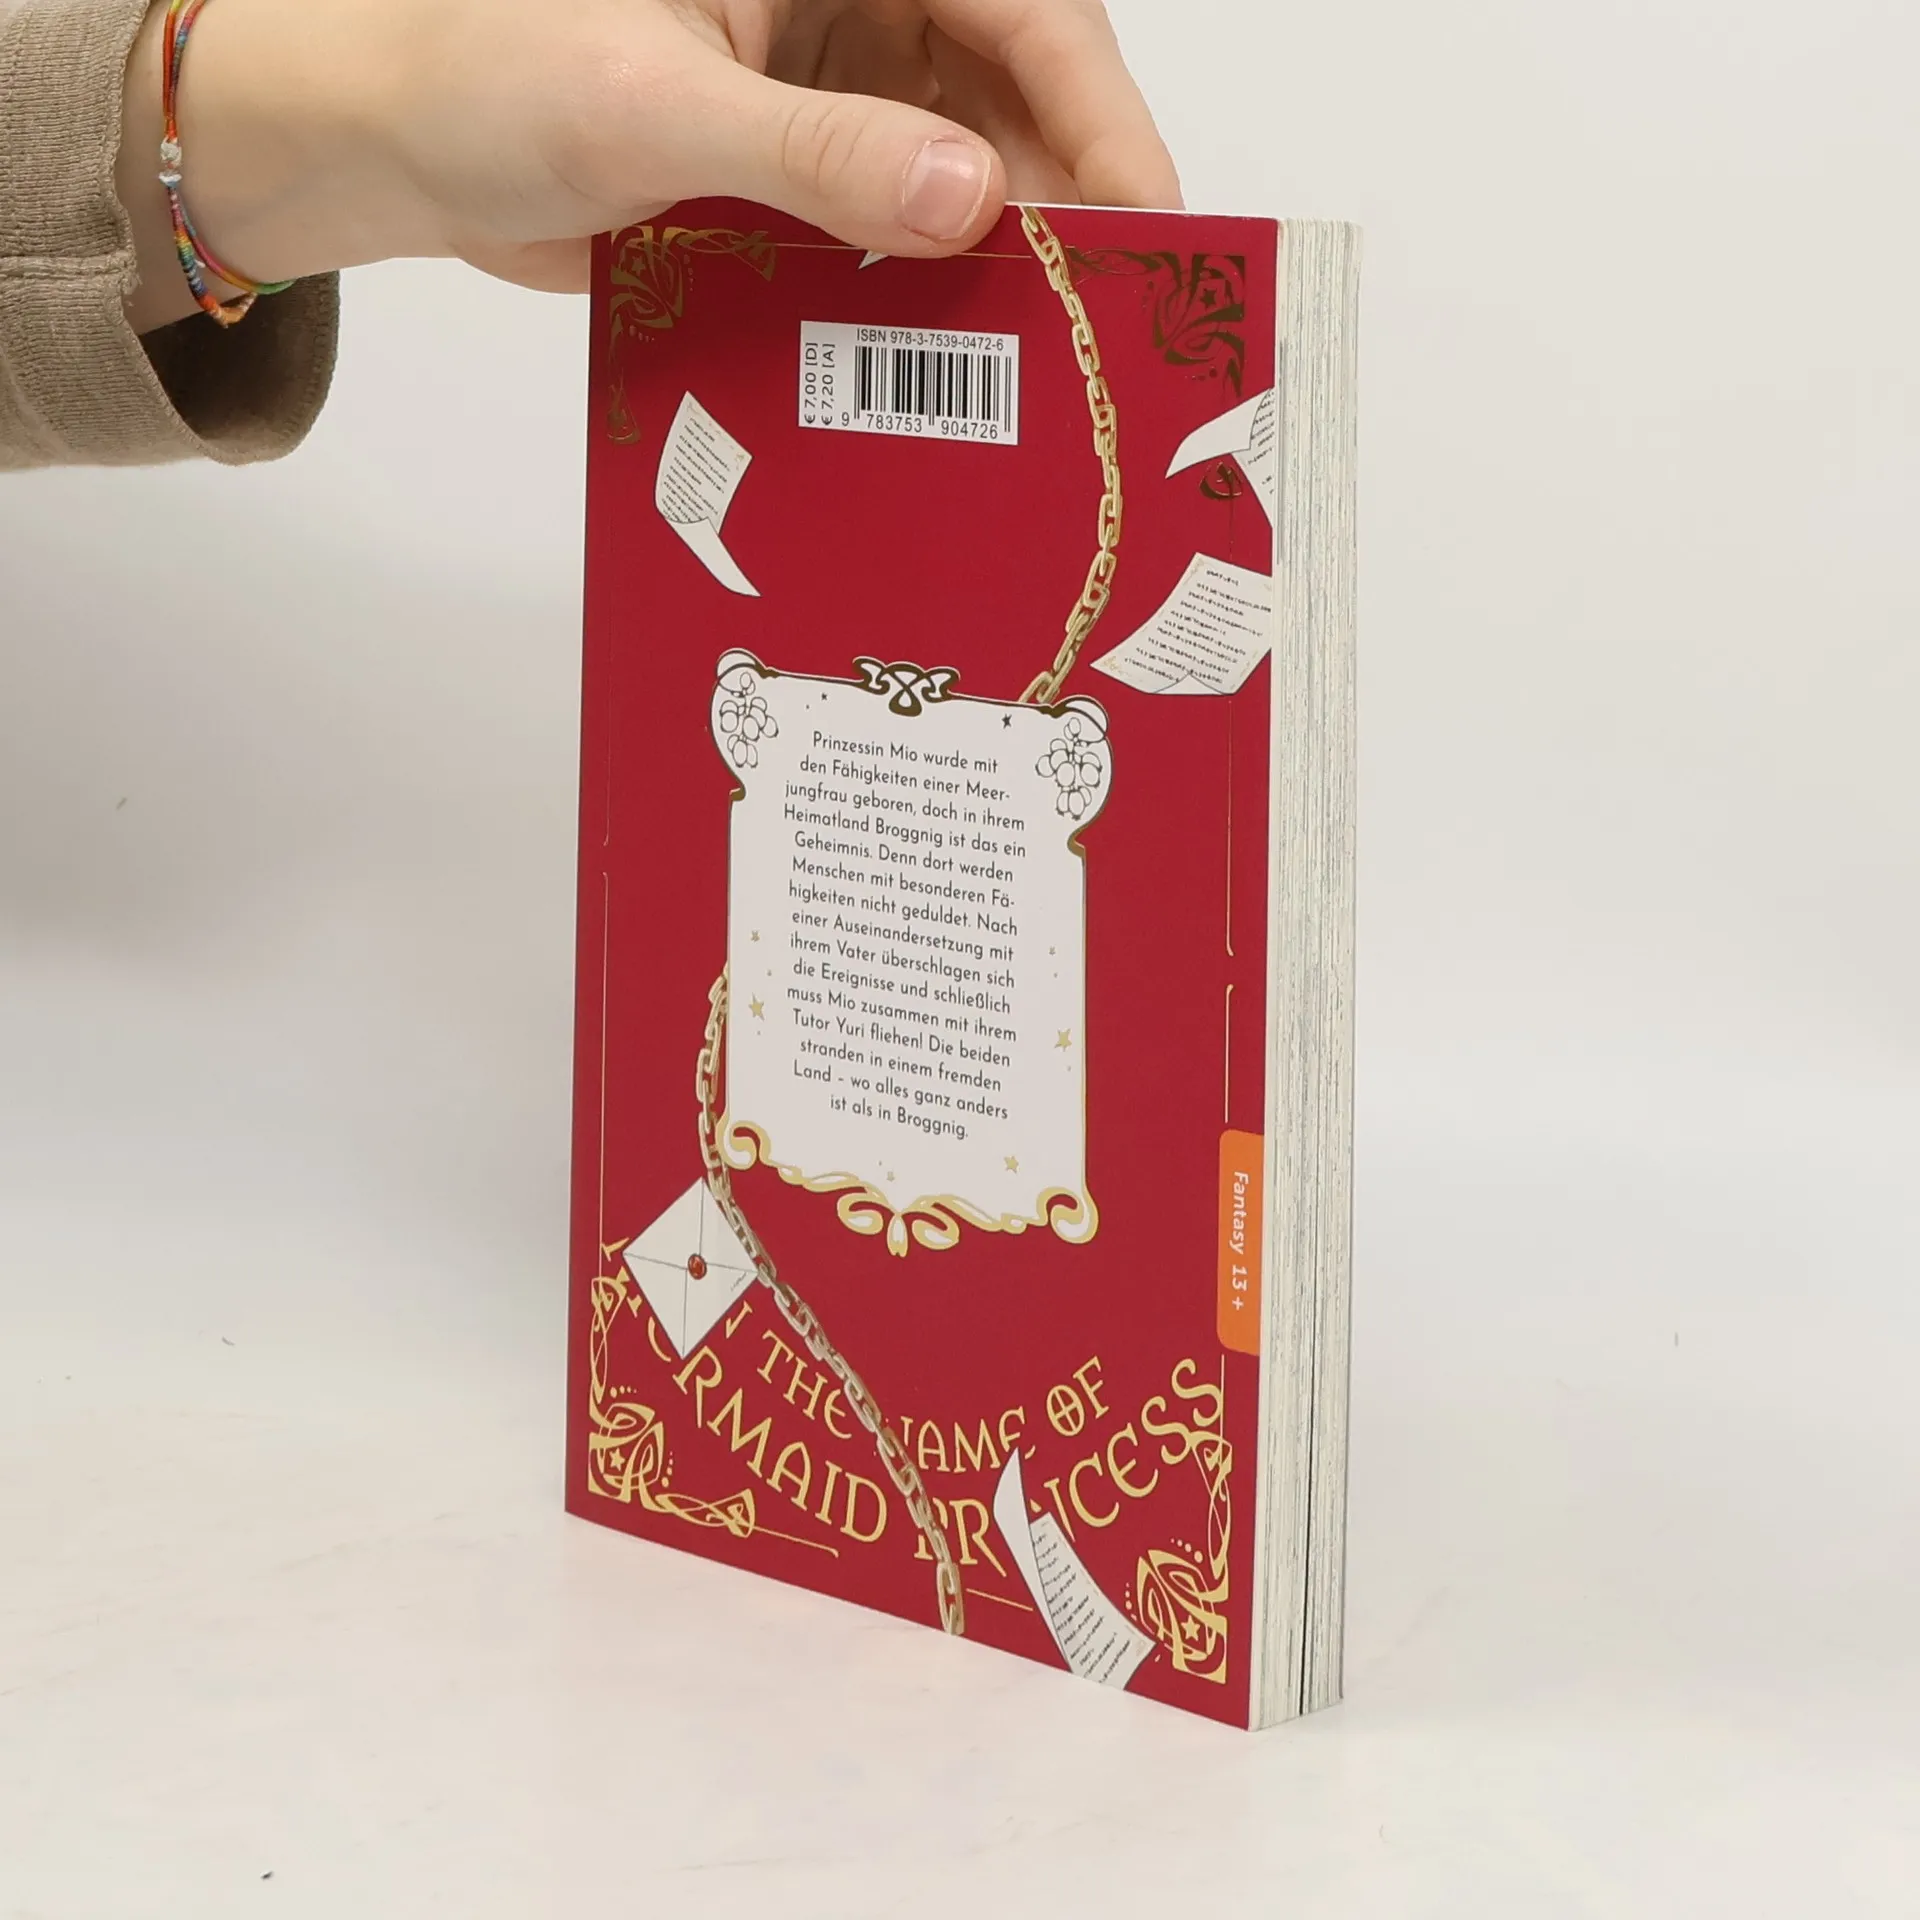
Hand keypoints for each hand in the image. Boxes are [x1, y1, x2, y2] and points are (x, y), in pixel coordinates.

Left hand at [118, 0, 1179, 329]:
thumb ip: (815, 153)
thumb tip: (966, 202)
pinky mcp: (797, 171)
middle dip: (1059, 198)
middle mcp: (846, 2)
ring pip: (961, 168)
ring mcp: (825, 89)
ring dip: (995, 260)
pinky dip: (921, 291)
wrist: (390, 146)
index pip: (1019, 2)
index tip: (1143, 220)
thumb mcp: (655, 108)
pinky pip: (893, 229)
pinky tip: (943, 358)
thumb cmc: (484, 75)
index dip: (1096, 106)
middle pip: (1009, 88)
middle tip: (1095, 321)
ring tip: (1031, 359)